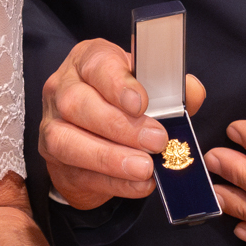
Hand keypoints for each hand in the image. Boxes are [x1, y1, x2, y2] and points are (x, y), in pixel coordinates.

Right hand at [38, 38, 204, 208]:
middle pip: (77, 104)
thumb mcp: (146, 86)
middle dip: (119, 126)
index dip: (118, 85)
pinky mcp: (56, 161)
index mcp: (87, 61)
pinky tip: (140, 184)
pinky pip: (81, 174)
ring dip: (110, 157)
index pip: (96, 65)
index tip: (141, 103)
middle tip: (156, 141)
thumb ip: (171, 89)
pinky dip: (114, 182)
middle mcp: (62, 89)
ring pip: (67, 141)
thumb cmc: (121, 102)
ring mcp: (53, 126)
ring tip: (144, 167)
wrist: (92, 133)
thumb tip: (193, 93)